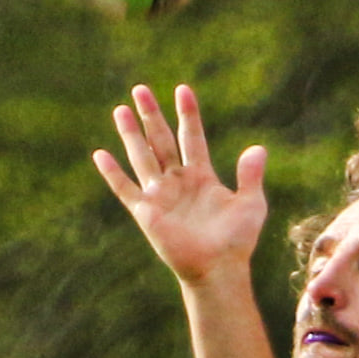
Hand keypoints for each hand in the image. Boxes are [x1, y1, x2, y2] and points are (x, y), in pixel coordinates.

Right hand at [93, 84, 267, 283]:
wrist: (217, 269)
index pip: (192, 138)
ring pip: (142, 157)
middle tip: (140, 89)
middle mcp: (178, 182)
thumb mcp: (251, 204)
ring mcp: (160, 196)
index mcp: (202, 177)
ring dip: (131, 134)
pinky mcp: (146, 213)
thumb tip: (258, 148)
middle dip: (151, 115)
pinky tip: (100, 154)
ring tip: (120, 110)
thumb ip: (251, 175)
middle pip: (162, 141)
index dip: (187, 114)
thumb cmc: (237, 241)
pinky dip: (113, 173)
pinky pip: (126, 189)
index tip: (182, 90)